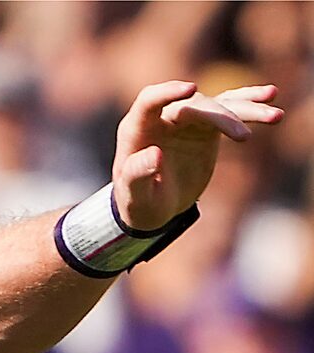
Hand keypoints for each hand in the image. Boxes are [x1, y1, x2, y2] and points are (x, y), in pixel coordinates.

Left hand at [112, 81, 280, 230]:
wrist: (154, 205)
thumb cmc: (139, 202)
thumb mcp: (135, 198)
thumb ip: (137, 176)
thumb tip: (154, 154)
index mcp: (138, 129)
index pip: (150, 101)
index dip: (169, 93)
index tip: (191, 88)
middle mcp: (164, 117)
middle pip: (195, 105)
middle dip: (220, 117)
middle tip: (242, 137)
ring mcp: (188, 118)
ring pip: (219, 105)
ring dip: (246, 109)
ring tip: (275, 117)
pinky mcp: (207, 125)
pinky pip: (231, 108)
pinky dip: (250, 105)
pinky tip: (270, 98)